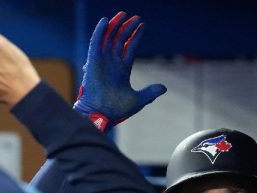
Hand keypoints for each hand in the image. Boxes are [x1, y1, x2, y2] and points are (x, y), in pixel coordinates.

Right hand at [74, 11, 166, 131]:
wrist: (102, 114)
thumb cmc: (117, 109)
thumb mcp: (138, 99)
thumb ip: (150, 92)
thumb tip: (164, 88)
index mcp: (122, 70)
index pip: (129, 48)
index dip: (136, 36)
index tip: (142, 26)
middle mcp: (112, 63)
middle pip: (120, 40)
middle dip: (127, 28)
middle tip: (135, 17)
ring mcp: (102, 61)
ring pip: (109, 38)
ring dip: (115, 26)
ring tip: (123, 14)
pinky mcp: (93, 61)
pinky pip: (96, 42)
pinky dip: (100, 32)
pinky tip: (106, 21)